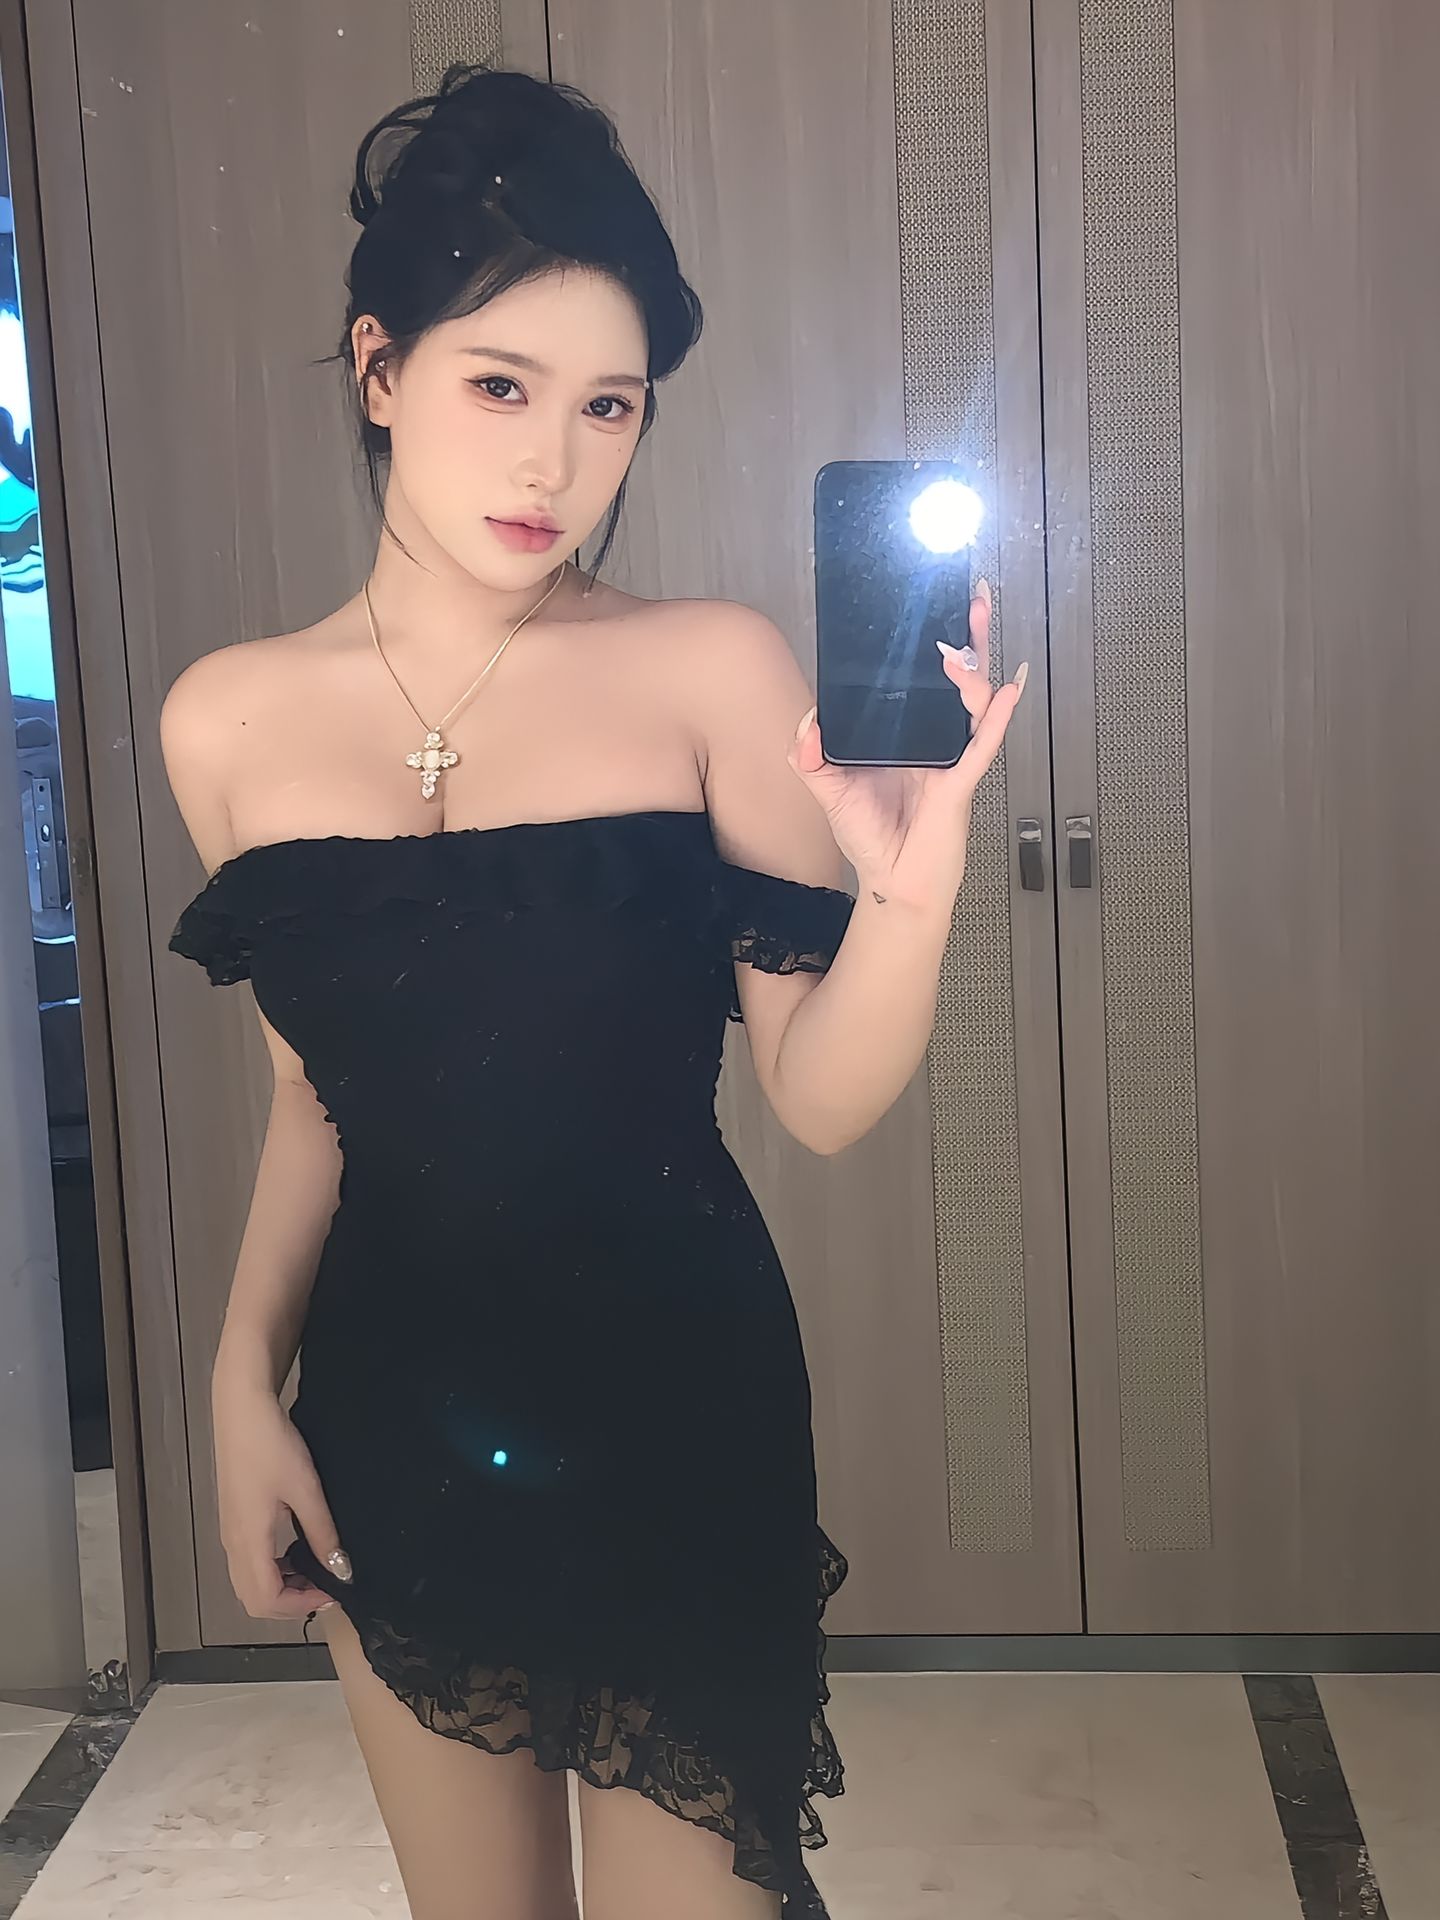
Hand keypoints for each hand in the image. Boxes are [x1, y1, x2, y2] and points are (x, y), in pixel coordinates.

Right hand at [212, 1378, 349, 1619]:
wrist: (241, 1410)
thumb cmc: (272, 1446)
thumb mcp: (306, 1490)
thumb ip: (322, 1533)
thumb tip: (342, 1570)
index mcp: (248, 1541)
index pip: (266, 1600)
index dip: (300, 1607)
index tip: (332, 1593)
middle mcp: (233, 1543)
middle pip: (253, 1599)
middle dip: (289, 1604)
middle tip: (325, 1588)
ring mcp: (230, 1531)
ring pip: (249, 1582)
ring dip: (280, 1587)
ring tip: (314, 1571)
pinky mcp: (233, 1517)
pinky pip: (248, 1562)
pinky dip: (271, 1570)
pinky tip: (295, 1551)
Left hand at [787, 579, 1025, 908]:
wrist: (893, 885)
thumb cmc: (870, 839)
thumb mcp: (828, 790)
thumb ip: (810, 755)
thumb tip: (809, 721)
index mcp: (905, 735)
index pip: (919, 680)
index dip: (929, 645)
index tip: (927, 608)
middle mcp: (932, 740)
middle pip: (957, 679)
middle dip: (967, 637)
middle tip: (970, 597)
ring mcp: (951, 759)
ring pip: (973, 704)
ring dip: (973, 672)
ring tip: (964, 647)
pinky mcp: (959, 784)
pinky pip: (981, 746)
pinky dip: (996, 719)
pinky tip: (1005, 692)